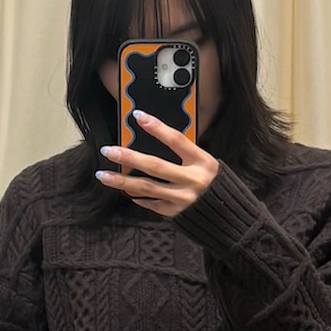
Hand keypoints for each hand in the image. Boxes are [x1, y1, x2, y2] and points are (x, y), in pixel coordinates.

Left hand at [95, 110, 218, 217]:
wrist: (227, 214)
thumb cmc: (213, 183)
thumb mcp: (205, 163)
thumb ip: (184, 154)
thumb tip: (154, 139)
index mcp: (202, 161)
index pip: (176, 140)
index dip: (156, 127)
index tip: (137, 116)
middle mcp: (192, 180)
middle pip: (155, 166)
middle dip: (129, 157)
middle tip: (108, 151)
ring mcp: (184, 199)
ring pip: (147, 188)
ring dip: (122, 181)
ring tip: (103, 175)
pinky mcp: (177, 213)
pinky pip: (152, 204)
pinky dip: (138, 197)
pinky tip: (127, 192)